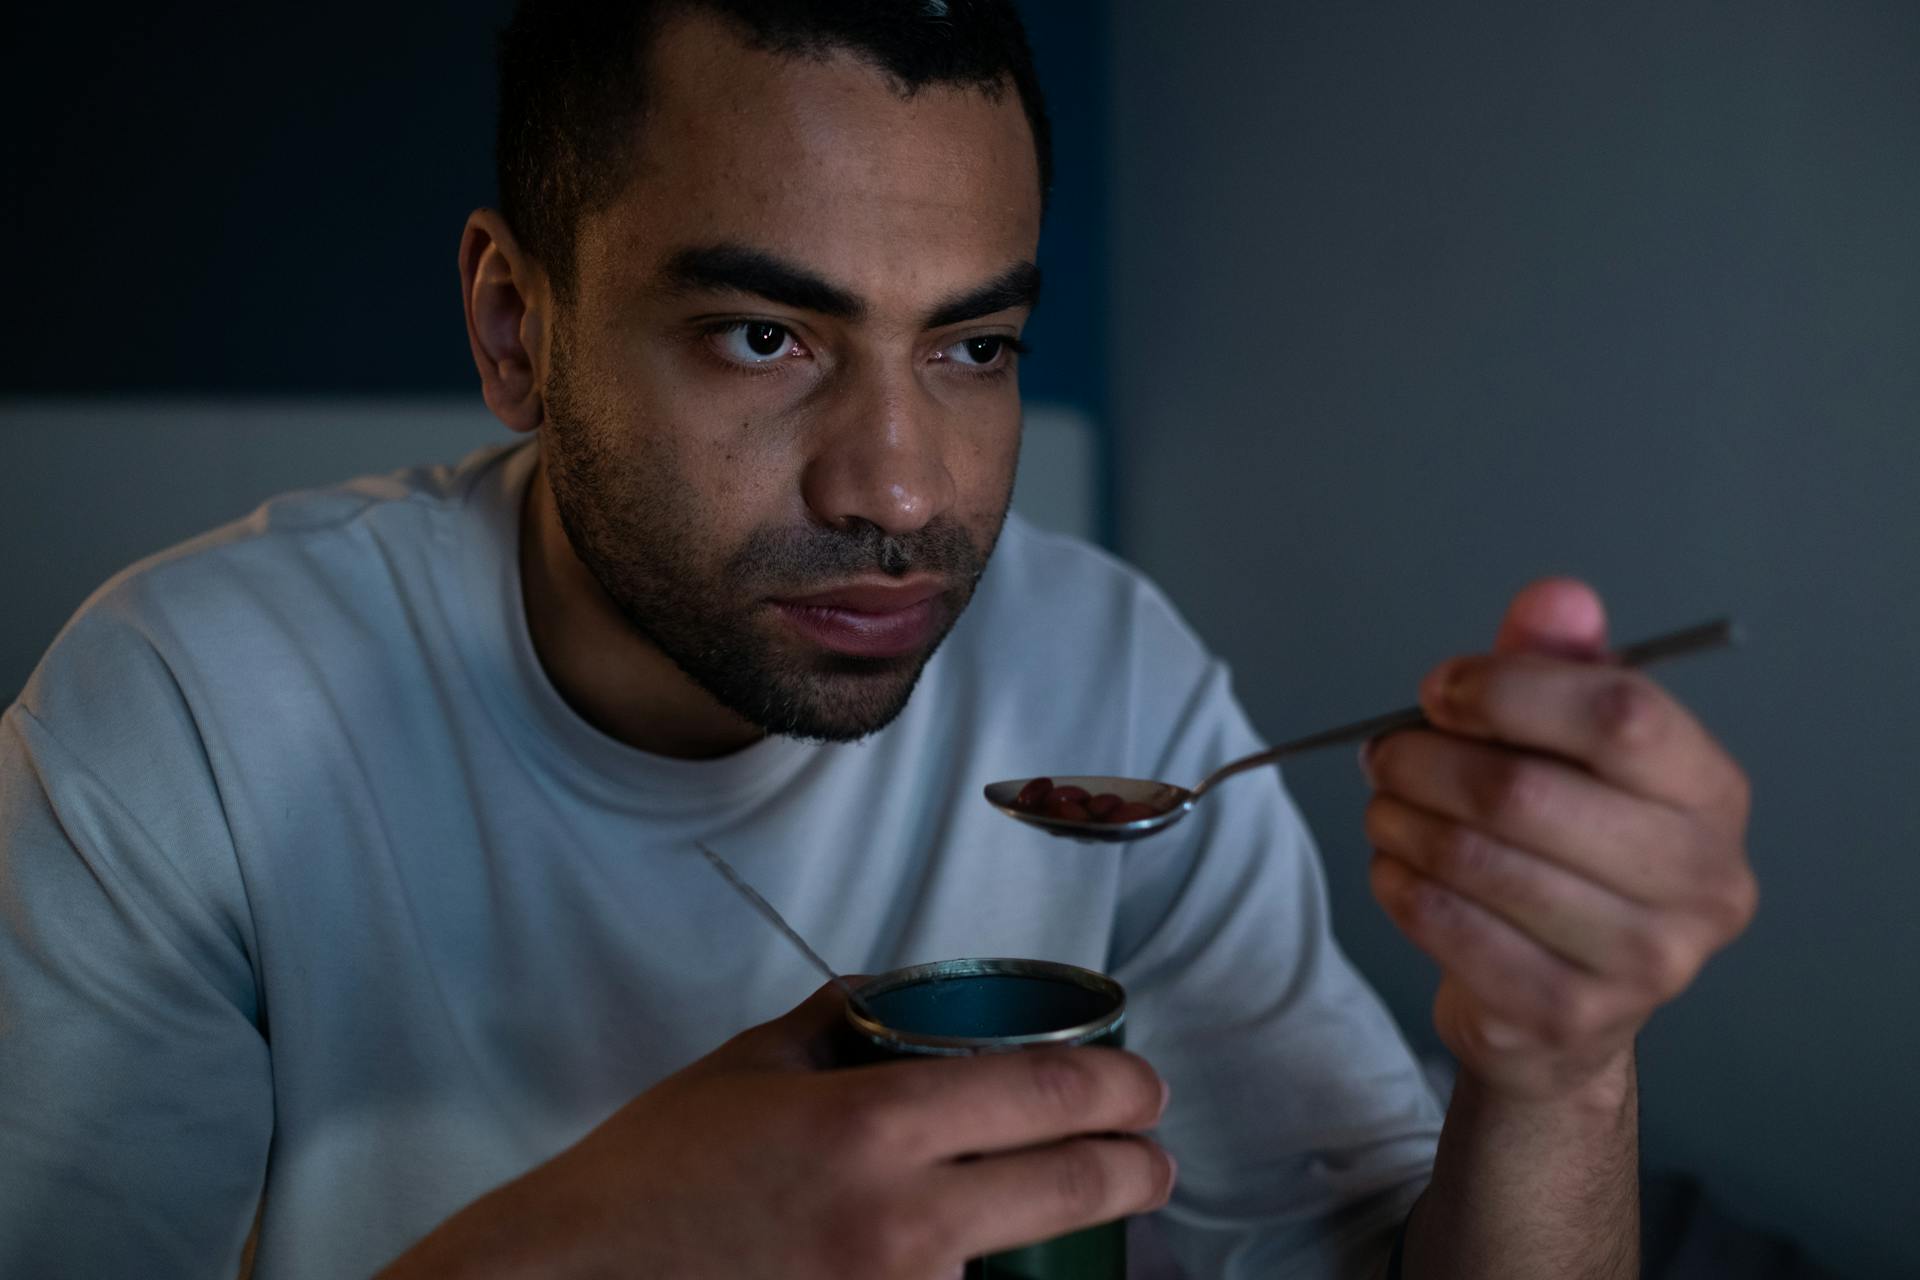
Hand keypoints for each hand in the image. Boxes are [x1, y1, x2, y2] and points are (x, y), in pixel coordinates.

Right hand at [380, 981, 1173, 1279]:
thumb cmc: (652, 1173)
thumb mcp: (747, 1068)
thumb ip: (834, 1022)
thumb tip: (893, 991)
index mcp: (874, 1124)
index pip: (1045, 1091)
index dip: (1120, 1085)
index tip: (1146, 1088)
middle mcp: (903, 1221)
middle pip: (1073, 1187)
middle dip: (1136, 1170)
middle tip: (1151, 1160)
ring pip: (1025, 1268)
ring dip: (1058, 1242)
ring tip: (1067, 1213)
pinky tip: (986, 1266)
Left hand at [1360, 579, 1756, 1103]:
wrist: (1568, 1009)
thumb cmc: (1570, 848)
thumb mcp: (1572, 746)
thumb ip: (1560, 665)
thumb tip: (1556, 597)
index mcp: (1712, 794)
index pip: (1621, 716)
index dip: (1510, 690)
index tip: (1443, 690)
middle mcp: (1702, 882)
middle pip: (1526, 794)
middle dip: (1427, 762)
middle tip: (1385, 752)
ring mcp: (1644, 961)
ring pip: (1475, 862)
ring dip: (1401, 821)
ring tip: (1387, 806)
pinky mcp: (1567, 1014)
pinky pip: (1446, 928)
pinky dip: (1398, 884)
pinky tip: (1396, 865)